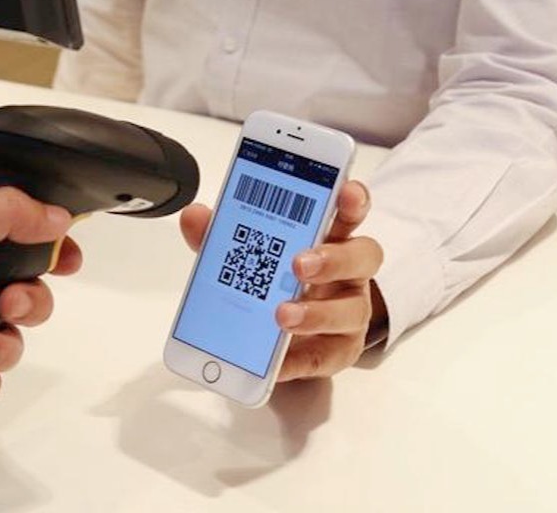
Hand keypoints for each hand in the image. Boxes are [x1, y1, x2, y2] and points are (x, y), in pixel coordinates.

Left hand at [180, 180, 383, 381]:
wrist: (292, 336)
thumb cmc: (278, 282)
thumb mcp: (248, 254)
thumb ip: (222, 235)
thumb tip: (194, 216)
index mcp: (330, 237)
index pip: (350, 211)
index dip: (352, 199)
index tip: (343, 193)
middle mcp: (348, 272)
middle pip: (362, 256)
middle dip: (332, 258)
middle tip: (299, 263)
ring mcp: (349, 312)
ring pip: (351, 310)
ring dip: (317, 313)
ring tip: (282, 315)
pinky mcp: (338, 350)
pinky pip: (324, 357)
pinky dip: (298, 360)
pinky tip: (277, 363)